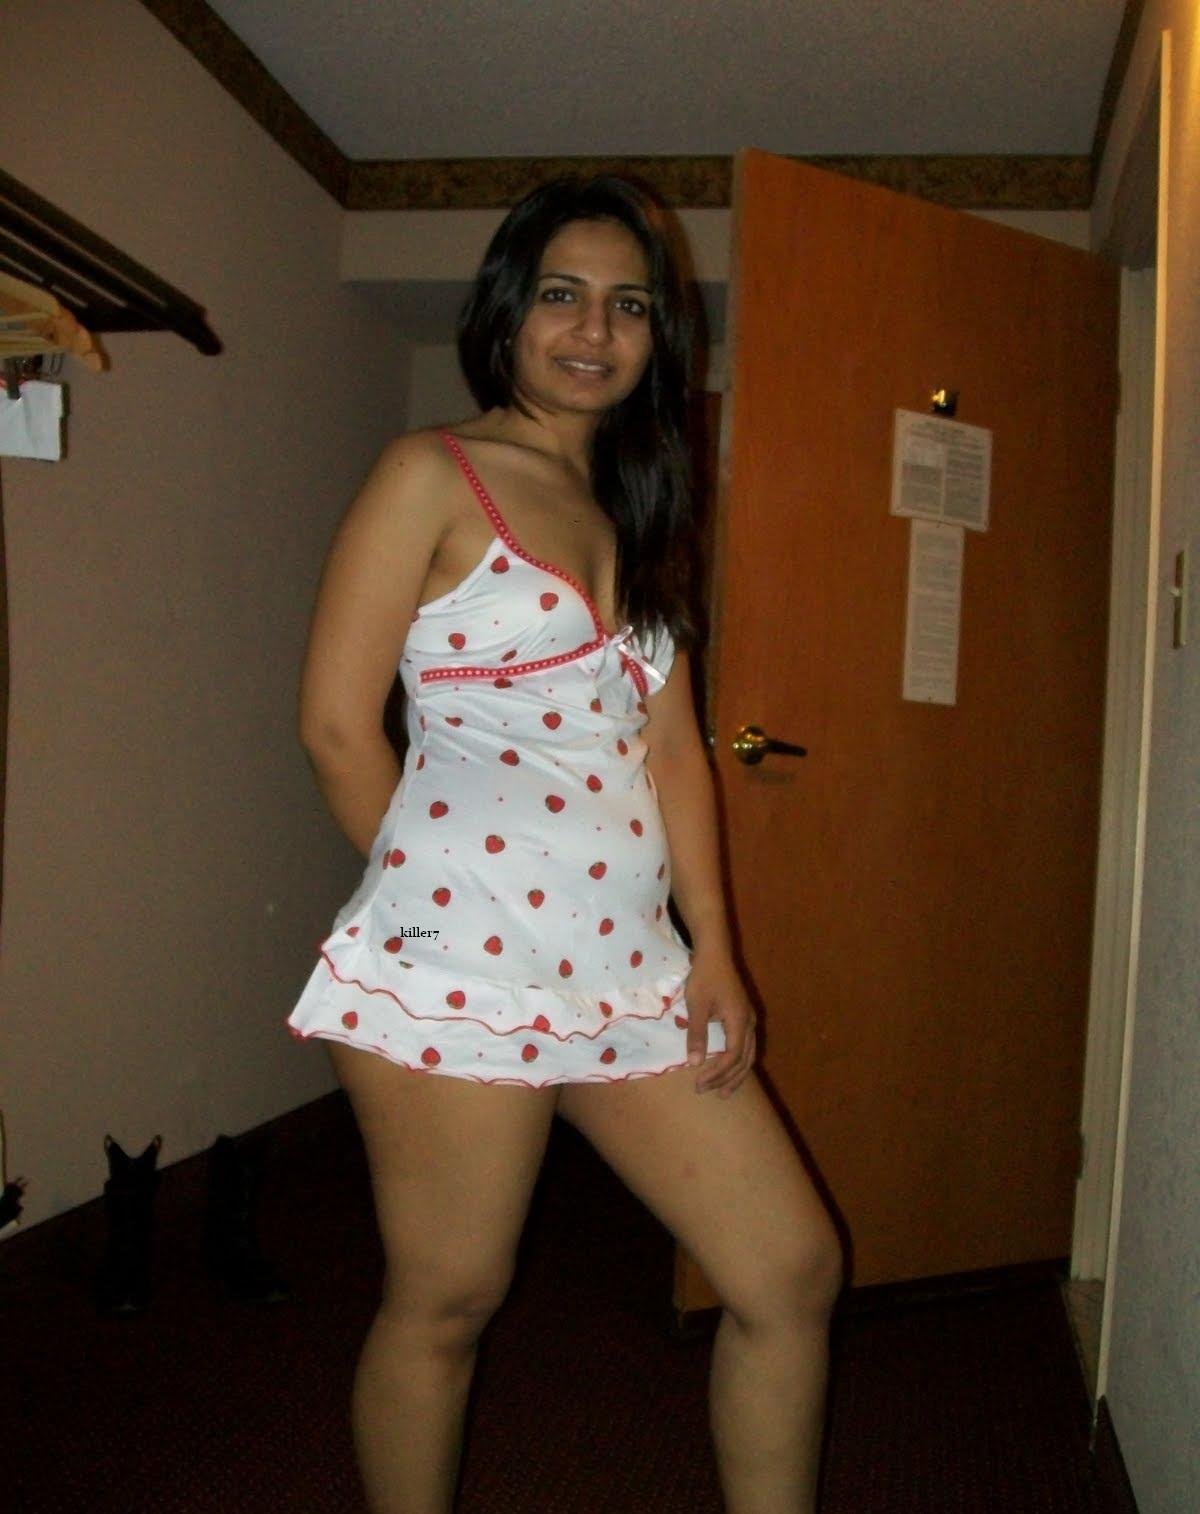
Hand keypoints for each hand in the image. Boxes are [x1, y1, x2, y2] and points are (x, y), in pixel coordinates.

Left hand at [683, 947, 757, 1097]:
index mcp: (739, 1021)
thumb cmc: (704, 977)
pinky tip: (729, 1069)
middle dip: (727, 1079)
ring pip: (748, 1055)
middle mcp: (749, 1023)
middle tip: (709, 1092)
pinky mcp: (745, 1016)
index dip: (717, 1073)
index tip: (699, 1082)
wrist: (715, 953)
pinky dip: (739, 1062)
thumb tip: (695, 1063)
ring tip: (724, 1091)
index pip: (732, 1056)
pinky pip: (746, 1047)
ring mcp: (749, 1020)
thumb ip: (697, 1034)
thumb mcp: (696, 1005)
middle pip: (744, 1060)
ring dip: (736, 1074)